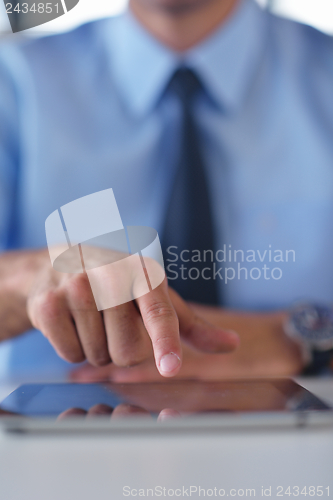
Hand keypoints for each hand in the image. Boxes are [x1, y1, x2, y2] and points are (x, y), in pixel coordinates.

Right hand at [23, 250, 238, 376]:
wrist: (61, 263)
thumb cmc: (120, 285)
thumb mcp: (157, 298)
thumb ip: (193, 326)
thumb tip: (232, 344)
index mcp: (145, 272)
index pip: (159, 314)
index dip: (165, 342)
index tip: (170, 366)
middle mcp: (111, 274)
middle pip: (128, 352)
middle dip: (123, 348)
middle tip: (113, 320)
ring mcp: (75, 286)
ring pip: (98, 356)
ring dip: (97, 348)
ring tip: (90, 317)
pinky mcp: (47, 304)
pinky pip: (70, 355)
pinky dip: (73, 348)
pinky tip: (71, 320)